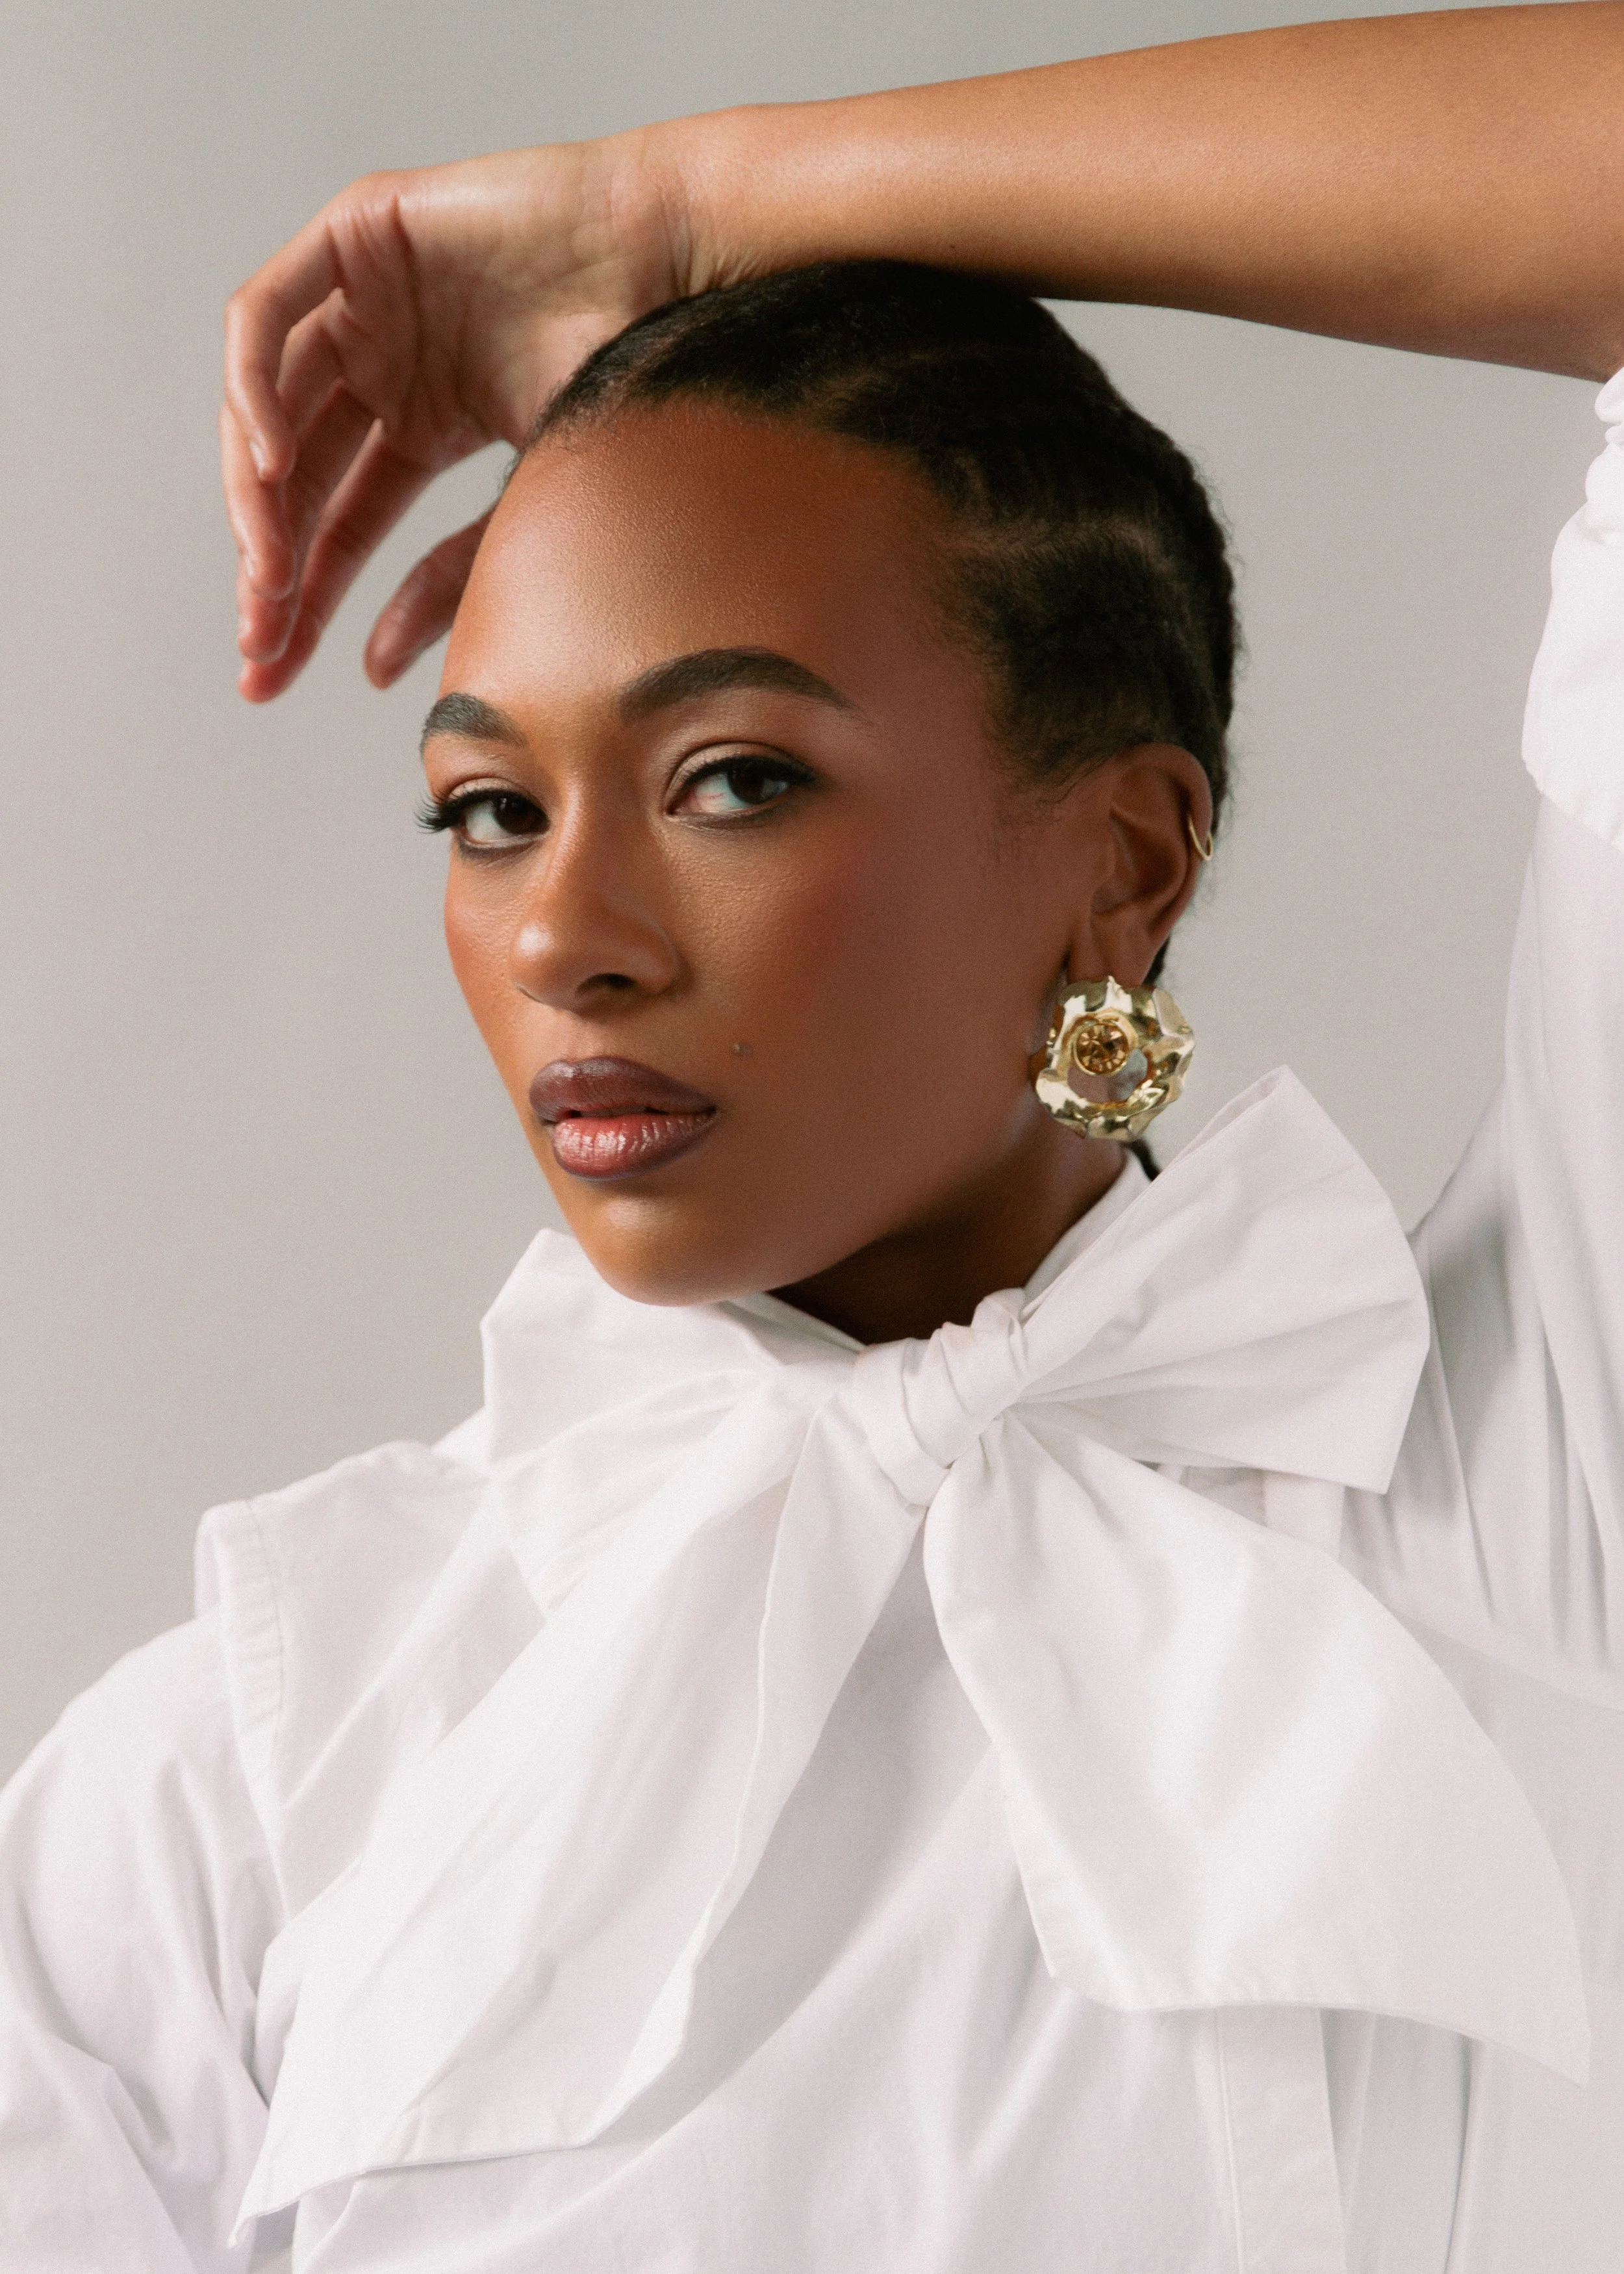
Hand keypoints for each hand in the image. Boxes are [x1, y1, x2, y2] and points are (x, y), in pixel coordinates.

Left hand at [223, 130, 692, 698]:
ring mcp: (366, 298)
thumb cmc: (632, 373)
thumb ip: (449, 579)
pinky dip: (252, 388)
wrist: (673, 265)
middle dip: (269, 559)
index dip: (305, 597)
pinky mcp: (356, 233)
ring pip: (268, 403)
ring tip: (267, 568)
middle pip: (297, 476)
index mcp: (426, 426)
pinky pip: (266, 316)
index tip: (272, 669)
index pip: (342, 522)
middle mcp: (386, 364)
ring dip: (255, 491)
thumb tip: (371, 666)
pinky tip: (270, 465)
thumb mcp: (528, 505)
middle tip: (259, 637)